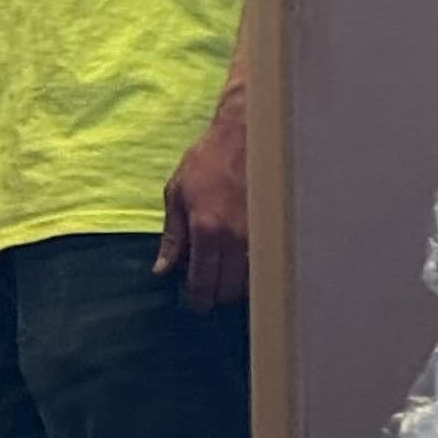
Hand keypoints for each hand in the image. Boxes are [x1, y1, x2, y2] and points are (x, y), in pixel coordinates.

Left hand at [155, 92, 247, 312]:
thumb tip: (163, 269)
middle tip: (203, 291)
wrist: (246, 135)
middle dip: (214, 296)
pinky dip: (251, 272)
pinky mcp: (274, 230)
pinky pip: (264, 265)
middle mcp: (236, 239)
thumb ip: (172, 236)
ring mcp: (259, 236)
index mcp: (206, 229)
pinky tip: (240, 265)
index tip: (191, 302)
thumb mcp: (177, 193)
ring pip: (249, 283)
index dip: (196, 299)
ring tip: (221, 276)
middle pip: (227, 290)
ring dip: (233, 286)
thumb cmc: (208, 160)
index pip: (202, 282)